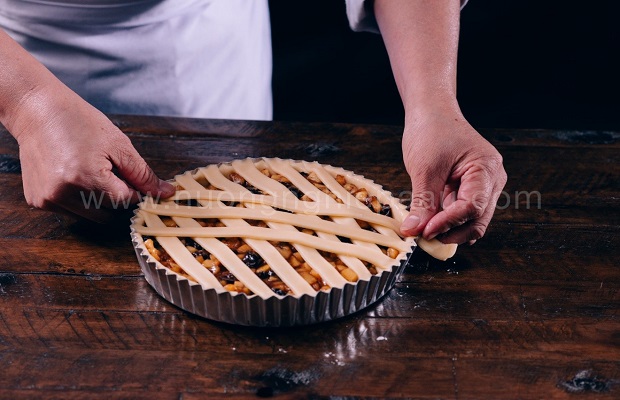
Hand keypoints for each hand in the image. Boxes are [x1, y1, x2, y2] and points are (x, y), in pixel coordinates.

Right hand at [12, 85, 174, 222]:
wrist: (37, 111)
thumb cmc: (79, 122)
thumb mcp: (118, 144)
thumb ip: (143, 174)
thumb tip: (166, 194)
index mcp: (86, 177)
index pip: (125, 201)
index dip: (134, 191)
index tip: (134, 180)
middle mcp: (63, 193)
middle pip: (108, 211)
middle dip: (116, 195)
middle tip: (109, 171)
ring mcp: (48, 199)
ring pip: (90, 215)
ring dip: (98, 200)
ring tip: (90, 171)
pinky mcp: (38, 201)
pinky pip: (70, 211)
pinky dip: (78, 199)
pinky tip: (73, 175)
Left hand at [400, 109, 506, 244]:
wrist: (432, 112)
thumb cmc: (432, 131)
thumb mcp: (424, 168)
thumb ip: (422, 202)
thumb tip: (414, 231)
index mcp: (486, 168)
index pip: (472, 206)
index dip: (449, 223)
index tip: (425, 232)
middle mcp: (492, 180)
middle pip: (477, 219)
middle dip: (452, 232)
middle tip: (424, 238)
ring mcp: (483, 186)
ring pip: (472, 220)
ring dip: (449, 230)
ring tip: (424, 231)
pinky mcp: (470, 190)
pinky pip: (462, 213)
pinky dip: (447, 222)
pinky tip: (429, 224)